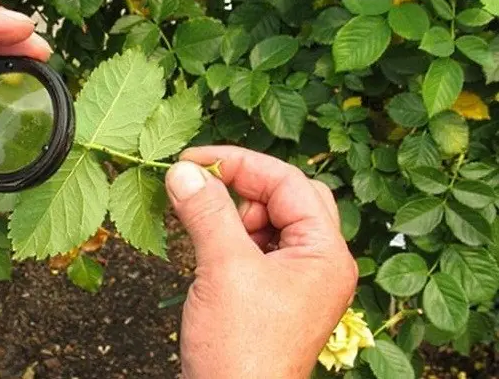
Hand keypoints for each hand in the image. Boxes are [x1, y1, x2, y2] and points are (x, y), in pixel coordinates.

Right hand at [166, 147, 357, 377]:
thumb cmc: (240, 350)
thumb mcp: (223, 269)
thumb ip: (207, 212)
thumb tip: (184, 171)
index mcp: (325, 254)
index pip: (290, 183)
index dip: (241, 163)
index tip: (194, 159)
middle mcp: (318, 264)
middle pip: (285, 198)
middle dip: (241, 187)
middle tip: (199, 185)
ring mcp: (296, 281)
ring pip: (267, 222)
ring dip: (230, 212)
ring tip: (194, 217)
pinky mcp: (271, 295)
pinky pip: (254, 248)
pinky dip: (227, 236)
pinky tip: (201, 239)